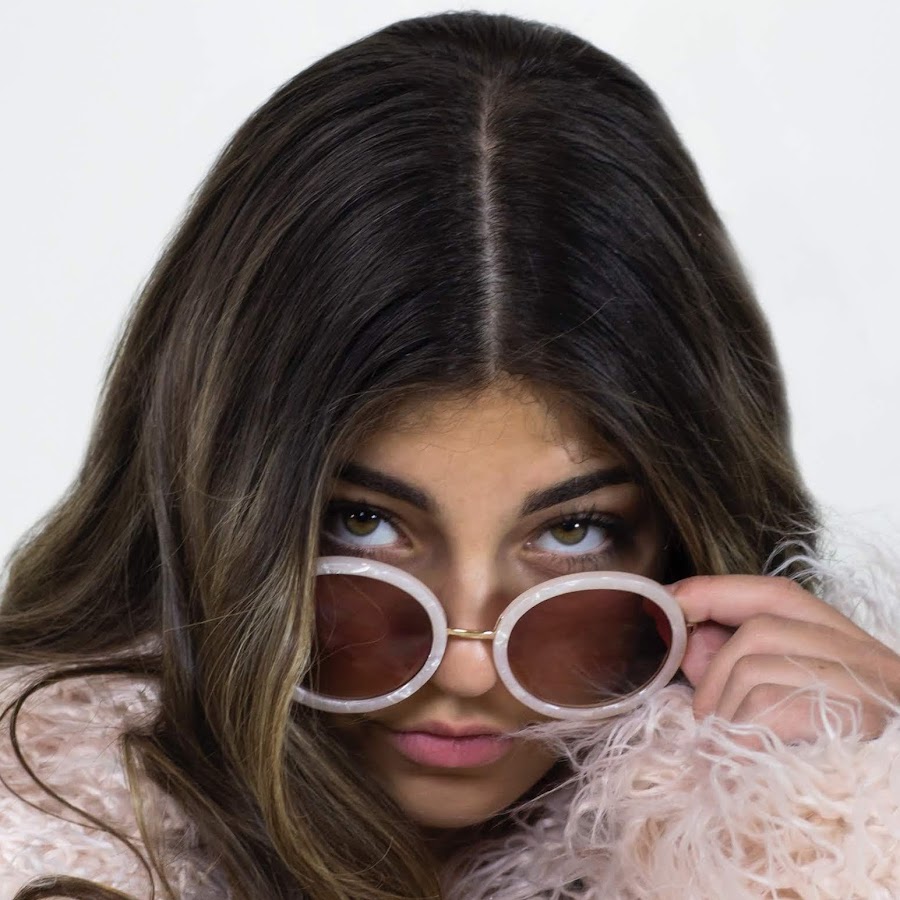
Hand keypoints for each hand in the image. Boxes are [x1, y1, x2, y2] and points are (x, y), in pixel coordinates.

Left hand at [668, 574, 899, 742]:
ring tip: (724, 747)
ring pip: (755, 670)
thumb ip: (741, 665)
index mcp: (850, 645)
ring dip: (722, 712)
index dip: (716, 591)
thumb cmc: (833, 759)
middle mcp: (866, 658)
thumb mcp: (794, 701)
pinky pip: (767, 710)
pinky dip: (736, 737)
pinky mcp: (856, 727)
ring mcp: (865, 690)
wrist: (890, 828)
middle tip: (701, 714)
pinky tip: (739, 760)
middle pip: (760, 629)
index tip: (671, 600)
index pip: (778, 595)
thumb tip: (686, 640)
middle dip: (712, 669)